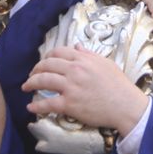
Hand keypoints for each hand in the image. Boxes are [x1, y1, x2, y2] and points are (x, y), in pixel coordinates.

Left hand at [24, 46, 149, 134]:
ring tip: (26, 87)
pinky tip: (30, 107)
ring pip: (43, 81)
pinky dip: (36, 105)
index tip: (43, 63)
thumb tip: (76, 46)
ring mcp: (71, 87)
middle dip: (35, 70)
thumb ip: (89, 54)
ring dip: (31, 84)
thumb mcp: (105, 63)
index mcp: (83, 59)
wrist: (126, 105)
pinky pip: (47, 103)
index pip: (58, 52)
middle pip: (47, 65)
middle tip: (31, 76)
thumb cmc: (119, 85)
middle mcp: (74, 70)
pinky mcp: (69, 104)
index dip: (47, 57)